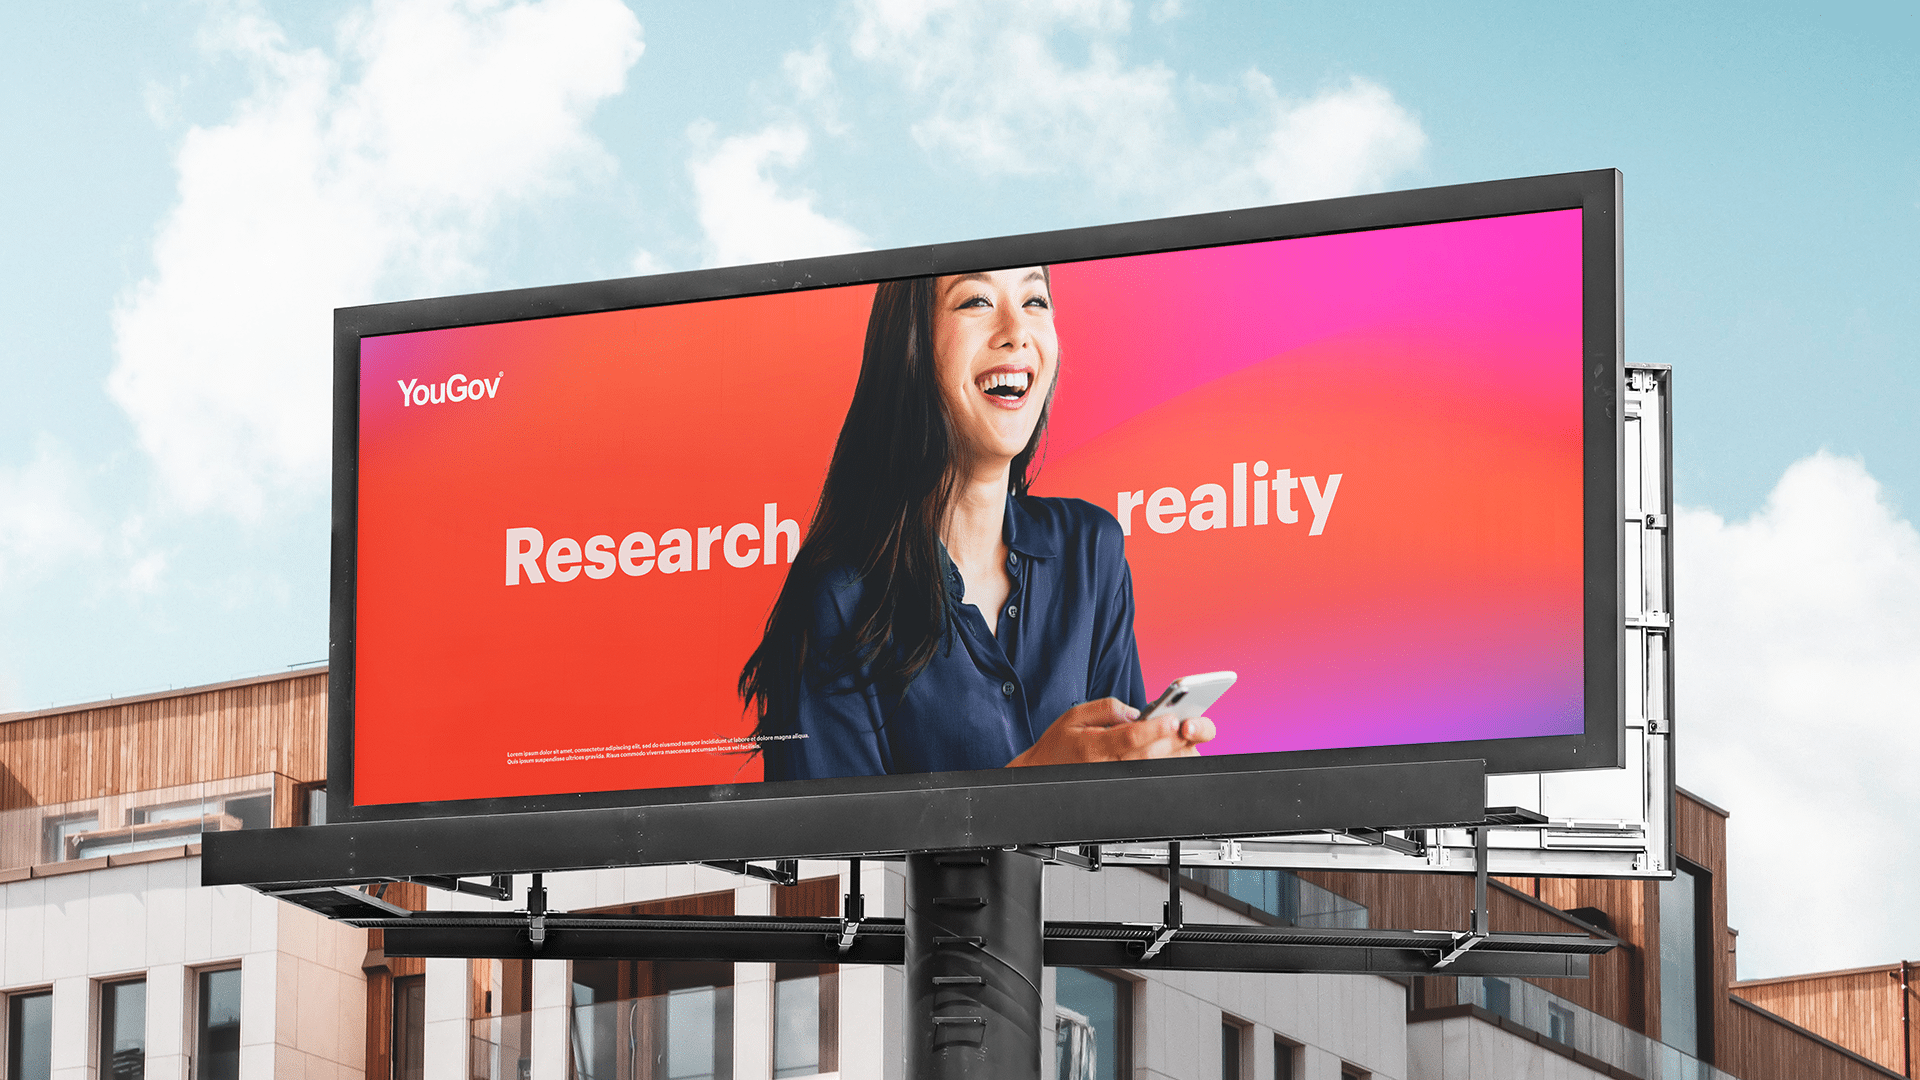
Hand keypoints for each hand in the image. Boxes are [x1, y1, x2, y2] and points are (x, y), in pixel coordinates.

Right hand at [1007, 697, 1215, 766]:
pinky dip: (1165, 765)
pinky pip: (1147, 775)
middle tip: (1189, 725)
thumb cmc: (1058, 745)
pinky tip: (1178, 753)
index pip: (1128, 737)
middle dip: (1171, 740)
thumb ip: (1105, 709)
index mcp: (1095, 746)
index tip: (1170, 719)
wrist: (1041, 775)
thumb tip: (1133, 711)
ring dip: (1173, 754)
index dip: (1152, 729)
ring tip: (1188, 737)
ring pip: (1151, 767)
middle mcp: (1107, 765)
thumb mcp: (1074, 716)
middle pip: (1146, 754)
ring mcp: (1115, 777)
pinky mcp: (1121, 784)